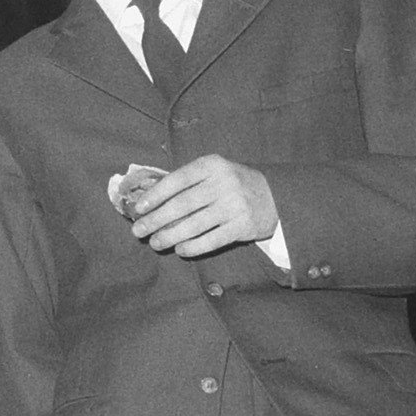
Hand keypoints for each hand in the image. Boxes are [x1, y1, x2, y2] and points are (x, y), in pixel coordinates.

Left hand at [129, 155, 278, 257]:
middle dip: (156, 220)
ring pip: (194, 225)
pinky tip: (180, 250)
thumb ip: (185, 181)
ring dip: (170, 236)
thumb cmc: (233, 184)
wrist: (276, 196)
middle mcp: (224, 183)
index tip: (139, 208)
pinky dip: (193, 247)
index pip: (177, 179)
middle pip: (182, 204)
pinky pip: (212, 240)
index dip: (155, 194)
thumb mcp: (213, 172)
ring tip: (155, 243)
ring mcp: (235, 205)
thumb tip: (147, 196)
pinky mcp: (243, 226)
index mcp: (212, 165)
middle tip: (138, 231)